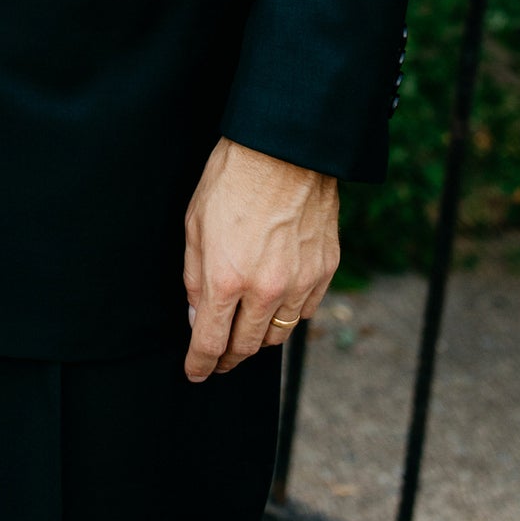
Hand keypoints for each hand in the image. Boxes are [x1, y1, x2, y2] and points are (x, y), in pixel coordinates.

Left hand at [182, 137, 338, 382]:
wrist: (285, 148)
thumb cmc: (232, 177)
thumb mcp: (195, 223)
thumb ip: (195, 277)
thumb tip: (198, 316)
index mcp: (227, 279)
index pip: (212, 341)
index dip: (201, 364)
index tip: (196, 373)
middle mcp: (266, 290)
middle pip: (247, 347)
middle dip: (228, 357)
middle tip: (218, 357)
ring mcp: (300, 283)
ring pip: (278, 333)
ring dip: (258, 338)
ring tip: (244, 331)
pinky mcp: (325, 271)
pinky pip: (305, 310)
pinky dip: (287, 313)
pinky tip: (275, 302)